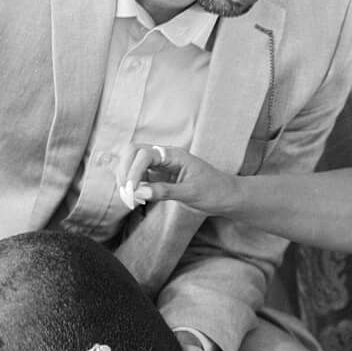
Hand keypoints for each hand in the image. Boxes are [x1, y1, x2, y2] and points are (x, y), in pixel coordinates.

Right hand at [119, 144, 237, 213]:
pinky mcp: (160, 177)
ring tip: (129, 198)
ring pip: (133, 163)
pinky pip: (139, 176)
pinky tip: (134, 197)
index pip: (144, 154)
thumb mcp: (191, 193)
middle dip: (124, 170)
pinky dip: (132, 185)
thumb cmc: (215, 191)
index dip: (133, 170)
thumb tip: (139, 191)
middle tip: (126, 193)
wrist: (227, 197)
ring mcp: (161, 166)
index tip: (131, 191)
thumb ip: (165, 191)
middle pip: (133, 152)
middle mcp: (165, 157)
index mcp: (174, 155)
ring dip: (126, 178)